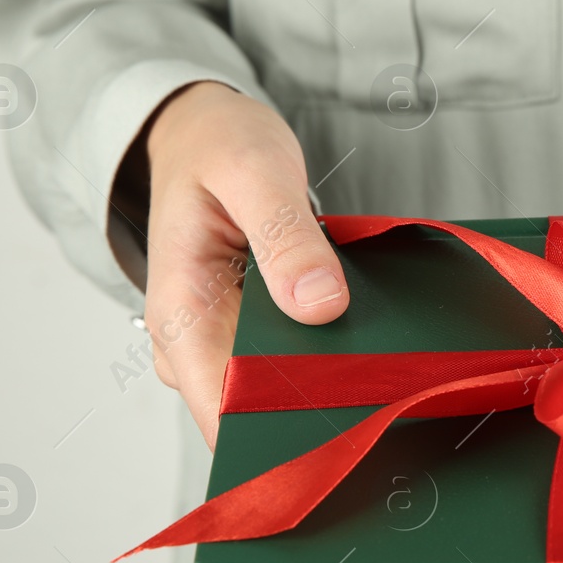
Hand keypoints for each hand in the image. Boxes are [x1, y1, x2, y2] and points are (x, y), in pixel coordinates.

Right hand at [143, 81, 349, 447]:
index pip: (220, 412)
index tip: (344, 420)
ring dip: (325, 380)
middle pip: (253, 412)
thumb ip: (285, 237)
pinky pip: (287, 362)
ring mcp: (219, 341)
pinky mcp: (247, 332)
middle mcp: (191, 341)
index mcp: (180, 312)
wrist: (204, 132)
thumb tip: (319, 306)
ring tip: (379, 358)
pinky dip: (324, 354)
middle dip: (314, 404)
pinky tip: (362, 339)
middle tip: (382, 382)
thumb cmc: (220, 147)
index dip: (279, 430)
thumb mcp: (254, 172)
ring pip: (274, 392)